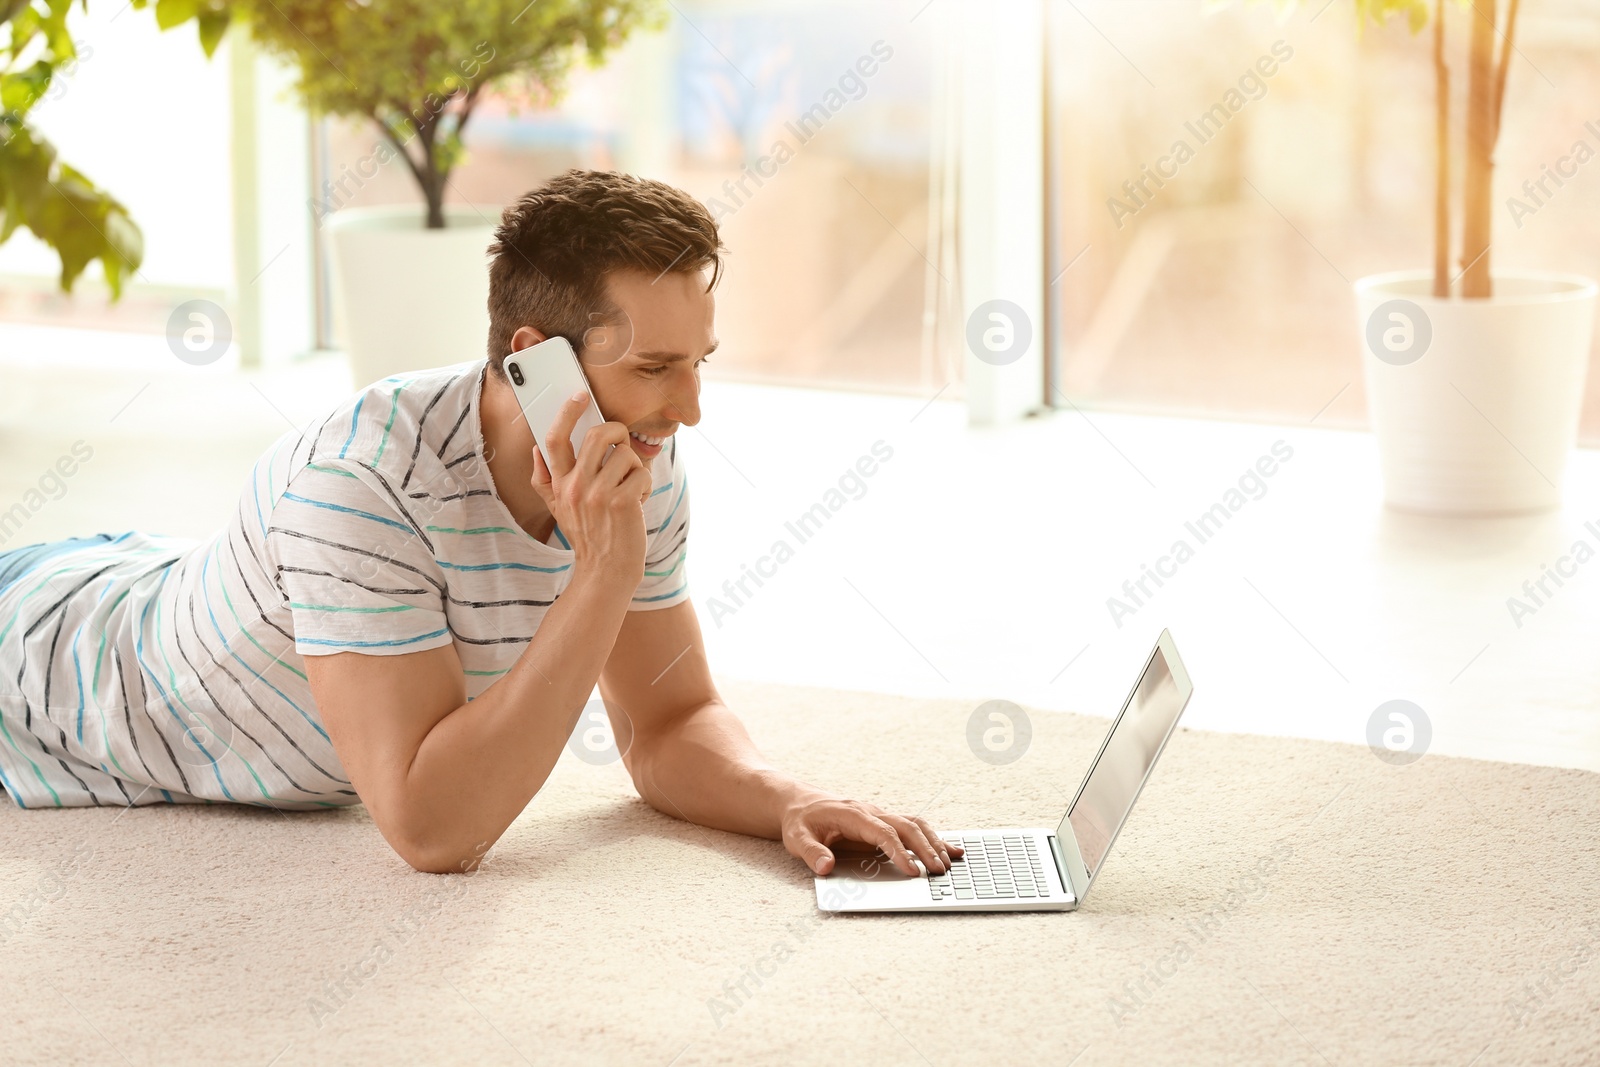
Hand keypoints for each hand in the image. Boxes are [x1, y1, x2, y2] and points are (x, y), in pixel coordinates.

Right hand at [530, 390, 652, 578]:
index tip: (579, 396)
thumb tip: (537, 449)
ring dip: (635, 469)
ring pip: (626, 455)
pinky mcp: (622, 503)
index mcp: (559, 484)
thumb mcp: (557, 509)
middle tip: (623, 441)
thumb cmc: (588, 536)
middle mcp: (575, 487)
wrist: (605, 572)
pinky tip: (639, 503)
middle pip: (597, 436)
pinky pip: (643, 474)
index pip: (554, 440)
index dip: (566, 413)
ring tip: (630, 489)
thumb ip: (544, 479)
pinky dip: (646, 486)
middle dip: (617, 431)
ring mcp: (598, 495)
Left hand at [781, 791, 964, 876]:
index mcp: (853, 814)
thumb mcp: (797, 838)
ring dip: (933, 842)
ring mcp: (880, 816)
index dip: (898, 852)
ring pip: (914, 824)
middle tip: (939, 871)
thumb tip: (826, 867)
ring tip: (950, 863)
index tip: (912, 871)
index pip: (882, 833)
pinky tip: (951, 850)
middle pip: (906, 826)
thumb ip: (812, 853)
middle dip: (925, 848)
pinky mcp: (883, 823)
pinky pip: (912, 827)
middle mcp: (871, 812)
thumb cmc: (801, 822)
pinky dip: (933, 838)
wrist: (800, 803)